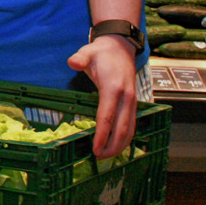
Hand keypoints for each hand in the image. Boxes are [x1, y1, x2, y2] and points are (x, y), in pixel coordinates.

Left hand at [67, 34, 136, 158]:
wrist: (121, 46)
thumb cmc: (102, 52)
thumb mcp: (89, 51)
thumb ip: (80, 58)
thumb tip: (72, 62)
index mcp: (113, 87)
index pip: (107, 116)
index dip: (101, 135)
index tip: (95, 149)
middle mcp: (126, 97)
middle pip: (121, 127)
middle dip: (111, 145)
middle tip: (99, 158)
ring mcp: (132, 101)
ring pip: (130, 128)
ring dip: (120, 145)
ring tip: (107, 157)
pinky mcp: (133, 103)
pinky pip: (132, 124)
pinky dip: (126, 137)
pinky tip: (118, 147)